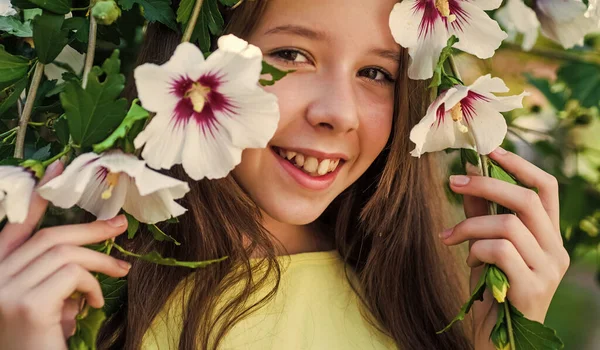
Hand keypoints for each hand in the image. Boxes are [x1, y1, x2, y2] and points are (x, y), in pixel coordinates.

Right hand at [0, 161, 130, 349]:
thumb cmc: (42, 341)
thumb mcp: (48, 304)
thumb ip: (54, 275)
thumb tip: (87, 252)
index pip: (15, 228)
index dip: (38, 199)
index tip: (59, 167)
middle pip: (49, 237)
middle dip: (90, 229)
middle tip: (119, 225)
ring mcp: (6, 291)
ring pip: (66, 253)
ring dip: (101, 262)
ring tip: (121, 274)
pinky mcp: (28, 304)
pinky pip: (73, 273)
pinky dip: (93, 285)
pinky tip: (94, 304)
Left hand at [440, 148, 569, 349]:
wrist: (496, 340)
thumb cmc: (491, 291)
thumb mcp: (484, 245)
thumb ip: (480, 210)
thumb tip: (468, 171)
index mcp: (549, 236)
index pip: (546, 188)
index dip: (519, 165)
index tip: (489, 149)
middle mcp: (556, 251)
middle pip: (527, 199)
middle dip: (486, 183)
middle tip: (450, 182)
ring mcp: (548, 270)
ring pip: (509, 224)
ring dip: (471, 225)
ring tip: (452, 238)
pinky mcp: (533, 288)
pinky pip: (500, 250)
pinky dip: (476, 249)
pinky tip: (469, 263)